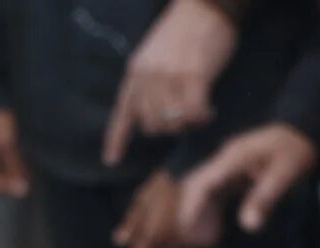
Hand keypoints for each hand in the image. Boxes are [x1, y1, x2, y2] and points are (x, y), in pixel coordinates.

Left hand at [101, 0, 238, 165]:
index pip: (123, 112)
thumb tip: (157, 115)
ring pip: (173, 122)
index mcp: (135, 72)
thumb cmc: (183, 32)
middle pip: (152, 125)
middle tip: (187, 119)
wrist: (204, 6)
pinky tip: (209, 111)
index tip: (111, 161)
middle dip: (170, 129)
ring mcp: (169, 76)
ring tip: (200, 113)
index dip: (116, 139)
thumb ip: (151, 82)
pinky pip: (194, 113)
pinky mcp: (193, 76)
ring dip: (188, 125)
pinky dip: (201, 117)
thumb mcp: (154, 55)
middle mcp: (147, 76)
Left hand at [113, 171, 199, 247]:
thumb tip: (119, 242)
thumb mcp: (145, 199)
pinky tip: (191, 234)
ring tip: (176, 239)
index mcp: (153, 236)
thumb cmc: (169, 185)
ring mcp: (191, 247)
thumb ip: (132, 223)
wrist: (203, 175)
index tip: (143, 241)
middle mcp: (171, 246)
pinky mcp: (208, 244)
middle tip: (161, 240)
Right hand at [177, 122, 315, 247]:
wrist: (301, 133)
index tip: (187, 227)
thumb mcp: (285, 174)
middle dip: (192, 211)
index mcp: (234, 158)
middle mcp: (225, 160)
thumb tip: (249, 226)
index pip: (204, 182)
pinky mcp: (234, 172)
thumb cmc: (296, 151)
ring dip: (201, 211)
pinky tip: (214, 227)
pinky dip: (212, 208)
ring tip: (202, 238)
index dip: (193, 205)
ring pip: (205, 189)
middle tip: (192, 239)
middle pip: (198, 185)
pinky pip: (216, 191)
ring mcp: (228, 165)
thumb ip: (265, 198)